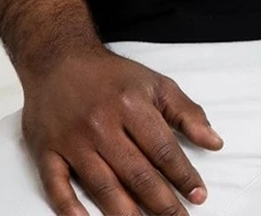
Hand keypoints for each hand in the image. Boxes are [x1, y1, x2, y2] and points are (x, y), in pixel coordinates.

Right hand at [19, 44, 223, 215]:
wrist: (59, 59)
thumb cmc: (113, 76)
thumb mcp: (155, 84)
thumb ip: (186, 113)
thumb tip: (215, 143)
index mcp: (131, 105)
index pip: (163, 149)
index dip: (183, 176)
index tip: (199, 195)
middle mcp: (102, 124)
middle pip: (137, 174)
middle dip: (162, 203)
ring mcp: (72, 140)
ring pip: (103, 186)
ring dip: (126, 214)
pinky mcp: (46, 151)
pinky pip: (57, 187)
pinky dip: (70, 210)